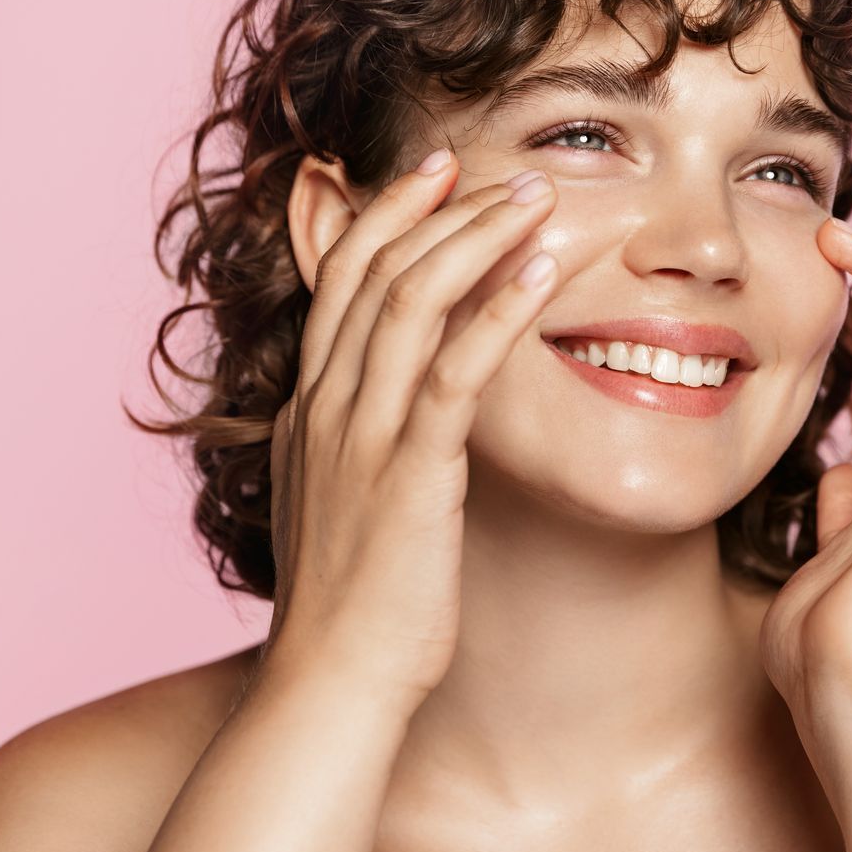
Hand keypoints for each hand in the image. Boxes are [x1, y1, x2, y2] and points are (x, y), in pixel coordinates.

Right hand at [259, 152, 560, 708]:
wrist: (330, 685)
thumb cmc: (350, 605)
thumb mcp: (339, 501)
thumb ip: (356, 440)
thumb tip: (386, 411)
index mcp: (310, 405)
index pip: (340, 276)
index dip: (388, 213)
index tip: (436, 171)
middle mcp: (326, 404)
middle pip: (372, 266)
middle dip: (438, 205)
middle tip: (501, 166)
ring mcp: (361, 436)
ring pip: (411, 299)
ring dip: (477, 236)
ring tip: (537, 197)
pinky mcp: (409, 474)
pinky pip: (454, 370)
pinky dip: (498, 310)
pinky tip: (541, 274)